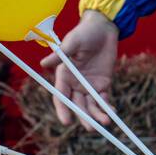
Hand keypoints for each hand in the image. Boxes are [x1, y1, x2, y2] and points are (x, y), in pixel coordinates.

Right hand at [41, 10, 118, 127]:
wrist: (104, 27)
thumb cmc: (84, 32)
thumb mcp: (72, 42)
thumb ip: (59, 55)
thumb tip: (43, 64)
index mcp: (64, 76)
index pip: (61, 97)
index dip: (63, 110)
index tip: (67, 121)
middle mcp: (75, 84)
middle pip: (77, 105)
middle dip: (84, 117)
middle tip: (91, 127)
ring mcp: (89, 86)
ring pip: (91, 106)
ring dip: (97, 116)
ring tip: (105, 123)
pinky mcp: (103, 84)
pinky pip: (104, 100)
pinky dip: (107, 108)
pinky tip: (112, 114)